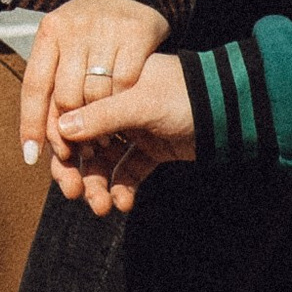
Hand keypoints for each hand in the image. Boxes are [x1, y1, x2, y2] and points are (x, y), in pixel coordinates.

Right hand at [57, 53, 195, 215]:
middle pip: (84, 141)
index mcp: (110, 84)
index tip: (61, 162)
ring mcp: (135, 129)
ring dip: (99, 185)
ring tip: (102, 207)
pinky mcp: (151, 149)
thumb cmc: (186, 95)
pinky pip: (129, 172)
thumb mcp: (141, 102)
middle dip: (78, 170)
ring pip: (105, 162)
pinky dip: (124, 188)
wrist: (230, 111)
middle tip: (73, 194)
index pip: (72, 112)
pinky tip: (124, 202)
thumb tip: (61, 129)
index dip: (62, 139)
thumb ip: (101, 116)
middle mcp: (117, 105)